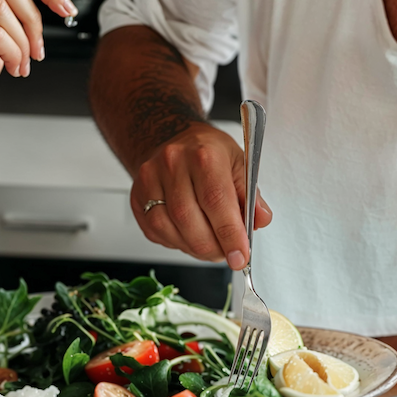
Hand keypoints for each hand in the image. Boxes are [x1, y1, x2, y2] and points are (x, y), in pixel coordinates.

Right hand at [130, 122, 273, 269]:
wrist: (174, 139)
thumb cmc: (208, 153)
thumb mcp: (240, 164)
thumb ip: (251, 196)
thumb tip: (259, 220)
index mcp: (204, 154)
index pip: (216, 200)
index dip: (229, 234)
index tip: (240, 256)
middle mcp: (173, 164)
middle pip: (189, 219)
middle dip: (212, 247)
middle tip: (226, 253)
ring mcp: (150, 179)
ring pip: (169, 228)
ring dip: (193, 248)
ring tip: (209, 245)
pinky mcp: (137, 195)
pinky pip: (154, 231)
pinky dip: (175, 242)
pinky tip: (188, 235)